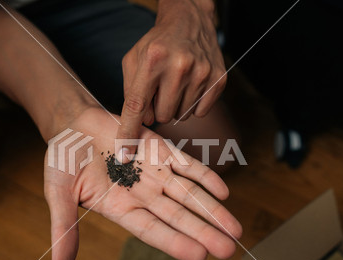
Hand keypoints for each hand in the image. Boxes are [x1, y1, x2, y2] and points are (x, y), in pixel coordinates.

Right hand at [44, 108, 240, 259]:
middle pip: (177, 216)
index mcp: (120, 209)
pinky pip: (187, 164)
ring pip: (188, 193)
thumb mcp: (59, 193)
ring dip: (211, 209)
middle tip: (228, 249)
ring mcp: (155, 172)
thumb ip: (64, 225)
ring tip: (234, 228)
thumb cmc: (63, 159)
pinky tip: (224, 191)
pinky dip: (205, 176)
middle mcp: (143, 194)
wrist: (74, 124)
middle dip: (203, 232)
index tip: (198, 255)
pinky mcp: (161, 150)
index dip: (174, 242)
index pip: (152, 230)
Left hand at [117, 0, 225, 160]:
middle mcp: (179, 66)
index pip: (137, 105)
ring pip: (181, 116)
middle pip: (162, 116)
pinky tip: (190, 86)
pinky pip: (199, 112)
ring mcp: (202, 73)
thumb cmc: (157, 44)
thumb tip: (141, 124)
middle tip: (161, 89)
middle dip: (158, 109)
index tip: (124, 155)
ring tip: (176, 83)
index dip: (129, 132)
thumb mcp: (133, 60)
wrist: (190, 20)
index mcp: (153, 59)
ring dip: (175, 106)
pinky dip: (192, 104)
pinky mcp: (219, 80)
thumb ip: (131, 92)